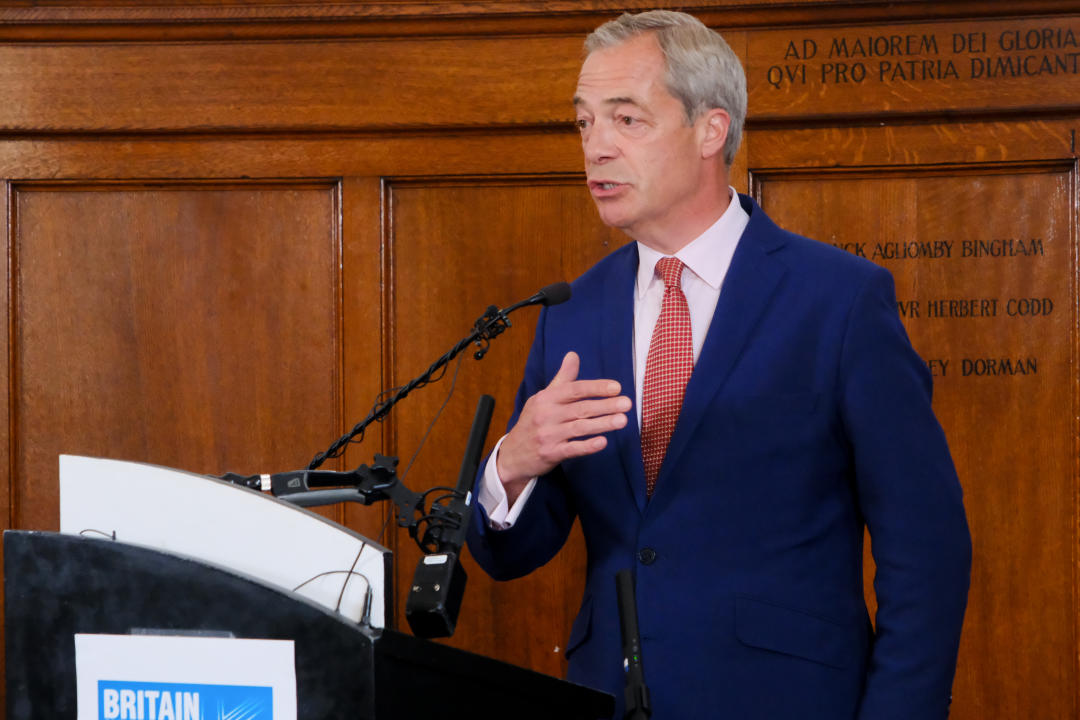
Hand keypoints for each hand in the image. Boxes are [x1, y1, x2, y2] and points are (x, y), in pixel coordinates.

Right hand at [497, 351, 630, 502]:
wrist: (513, 454)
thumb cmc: (533, 422)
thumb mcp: (543, 398)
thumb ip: (562, 378)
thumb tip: (573, 355)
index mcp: (546, 398)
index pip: (574, 389)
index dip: (596, 388)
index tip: (616, 387)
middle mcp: (546, 415)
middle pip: (580, 408)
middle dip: (605, 405)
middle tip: (627, 403)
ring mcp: (548, 435)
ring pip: (579, 428)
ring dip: (602, 424)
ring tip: (622, 420)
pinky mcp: (550, 454)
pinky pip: (572, 449)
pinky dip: (587, 446)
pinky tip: (603, 442)